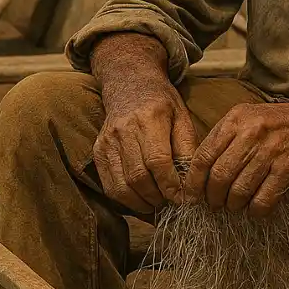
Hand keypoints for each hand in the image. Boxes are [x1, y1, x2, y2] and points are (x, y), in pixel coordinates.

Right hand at [93, 78, 197, 215]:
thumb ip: (187, 149)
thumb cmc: (162, 104)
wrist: (130, 85)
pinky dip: (125, 199)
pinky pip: (109, 185)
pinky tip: (141, 199)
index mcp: (150, 118)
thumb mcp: (182, 118)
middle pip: (138, 177)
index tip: (182, 197)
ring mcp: (107, 141)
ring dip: (141, 203)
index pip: (158, 160)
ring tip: (157, 204)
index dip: (170, 185)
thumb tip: (190, 184)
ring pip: (121, 186)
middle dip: (157, 197)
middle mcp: (124, 130)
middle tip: (171, 203)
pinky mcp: (98, 151)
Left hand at [179, 101, 288, 217]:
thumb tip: (198, 171)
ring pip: (238, 191)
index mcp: (236, 119)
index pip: (203, 156)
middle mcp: (251, 133)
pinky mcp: (287, 170)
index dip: (194, 182)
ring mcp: (270, 152)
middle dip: (213, 198)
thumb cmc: (281, 125)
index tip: (192, 196)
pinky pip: (262, 200)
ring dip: (234, 206)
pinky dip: (256, 211)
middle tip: (215, 205)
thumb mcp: (249, 119)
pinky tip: (256, 209)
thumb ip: (224, 138)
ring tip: (236, 207)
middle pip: (219, 176)